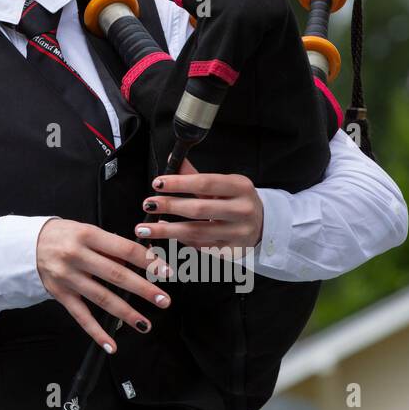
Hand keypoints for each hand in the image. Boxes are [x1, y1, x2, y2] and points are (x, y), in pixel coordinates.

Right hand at [35, 219, 172, 354]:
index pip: (124, 249)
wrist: (29, 244)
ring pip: (102, 298)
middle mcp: (77, 256)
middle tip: (163, 300)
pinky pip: (81, 316)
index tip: (166, 272)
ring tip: (145, 324)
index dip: (147, 261)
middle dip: (143, 289)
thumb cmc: (65, 236)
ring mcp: (68, 277)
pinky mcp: (60, 295)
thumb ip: (112, 245)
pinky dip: (97, 332)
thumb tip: (144, 260)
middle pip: (116, 275)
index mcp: (87, 235)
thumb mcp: (87, 230)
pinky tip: (112, 345)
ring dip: (126, 313)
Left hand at [136, 159, 264, 255]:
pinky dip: (180, 240)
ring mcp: (239, 233)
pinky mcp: (231, 251)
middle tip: (148, 204)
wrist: (263, 225)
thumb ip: (195, 174)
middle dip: (170, 206)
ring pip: (198, 232)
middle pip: (200, 209)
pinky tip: (165, 232)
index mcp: (240, 187)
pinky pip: (200, 246)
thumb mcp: (223, 183)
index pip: (206, 183)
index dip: (179, 183)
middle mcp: (243, 210)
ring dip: (168, 230)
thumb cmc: (236, 200)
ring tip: (145, 228)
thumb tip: (172, 159)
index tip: (157, 183)